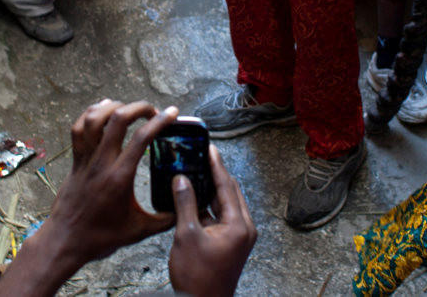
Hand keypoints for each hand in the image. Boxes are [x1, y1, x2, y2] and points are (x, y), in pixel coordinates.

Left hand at [46, 101, 178, 264]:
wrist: (65, 241)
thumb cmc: (100, 237)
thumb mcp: (139, 230)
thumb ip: (165, 219)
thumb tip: (186, 209)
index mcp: (120, 177)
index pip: (141, 138)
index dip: (160, 121)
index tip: (172, 113)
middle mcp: (102, 163)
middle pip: (118, 119)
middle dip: (138, 107)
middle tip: (152, 111)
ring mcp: (86, 160)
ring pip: (94, 119)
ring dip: (113, 107)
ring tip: (128, 108)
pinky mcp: (76, 161)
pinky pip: (78, 129)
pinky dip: (90, 115)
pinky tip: (102, 111)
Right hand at [168, 146, 256, 296]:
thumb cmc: (197, 278)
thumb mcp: (187, 236)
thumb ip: (186, 204)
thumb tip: (182, 180)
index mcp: (239, 225)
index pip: (227, 185)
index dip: (216, 165)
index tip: (209, 148)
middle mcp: (243, 228)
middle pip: (229, 192)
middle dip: (215, 174)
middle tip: (202, 156)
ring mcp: (238, 236)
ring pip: (225, 204)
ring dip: (210, 190)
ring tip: (196, 171)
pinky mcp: (229, 242)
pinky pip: (220, 216)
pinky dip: (208, 206)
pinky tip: (193, 197)